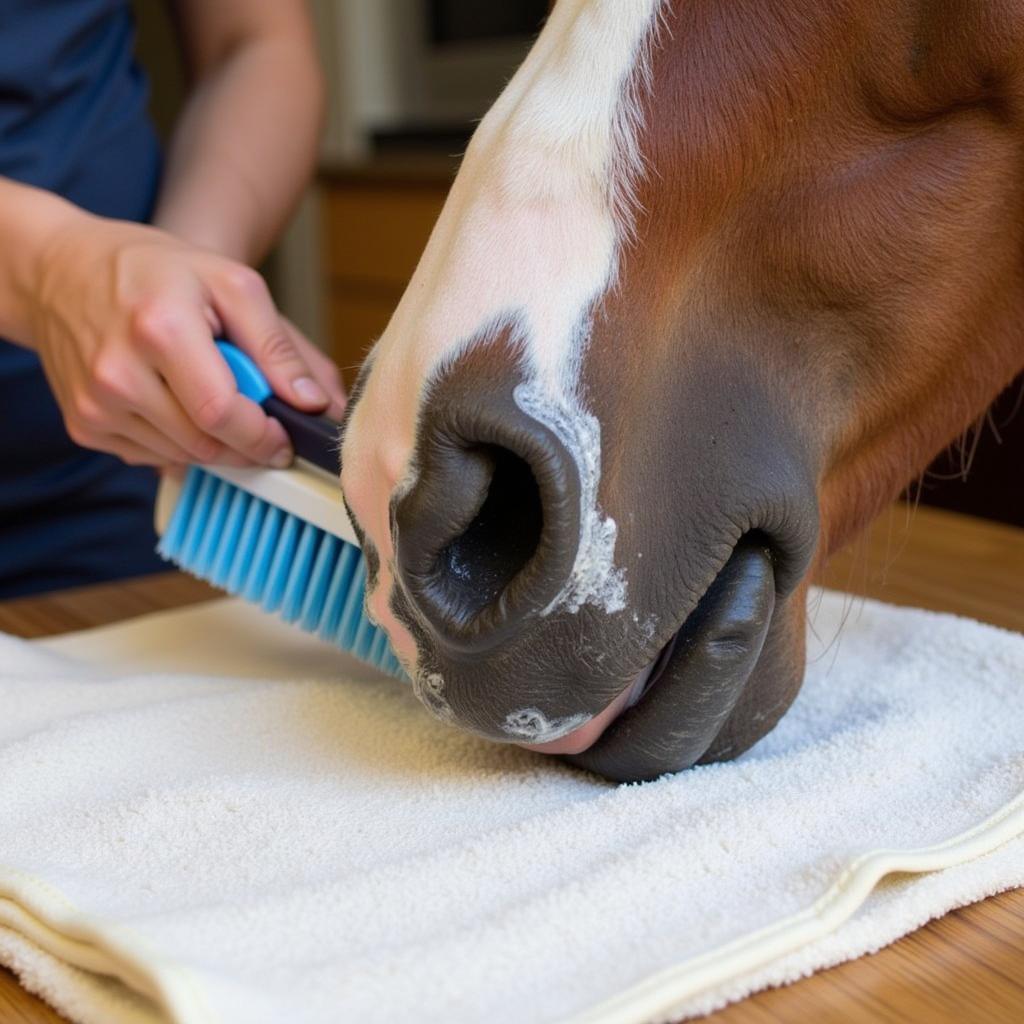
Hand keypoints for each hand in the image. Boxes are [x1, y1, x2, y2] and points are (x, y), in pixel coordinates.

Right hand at [24, 209, 345, 467]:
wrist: (62, 271)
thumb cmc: (154, 271)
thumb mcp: (231, 284)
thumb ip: (280, 347)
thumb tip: (316, 403)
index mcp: (159, 329)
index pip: (222, 414)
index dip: (263, 436)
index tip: (285, 437)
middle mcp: (117, 373)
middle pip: (205, 443)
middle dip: (246, 442)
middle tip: (259, 420)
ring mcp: (95, 405)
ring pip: (183, 457)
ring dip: (214, 442)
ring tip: (212, 396)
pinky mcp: (84, 426)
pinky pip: (152, 457)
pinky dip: (178, 442)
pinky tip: (174, 402)